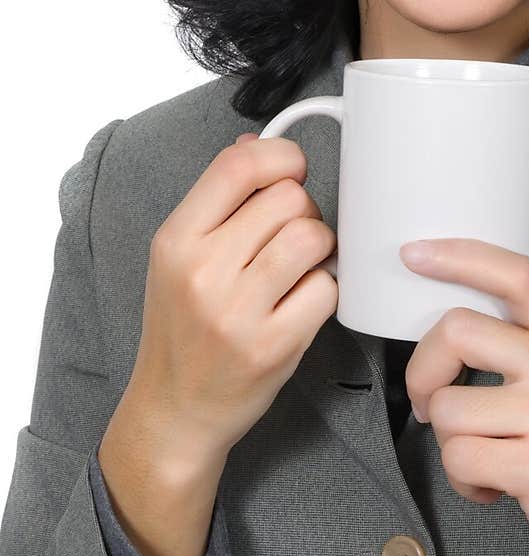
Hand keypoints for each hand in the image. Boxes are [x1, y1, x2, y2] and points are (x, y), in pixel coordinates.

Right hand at [128, 131, 338, 464]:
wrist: (175, 412)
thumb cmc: (182, 330)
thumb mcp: (178, 258)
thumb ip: (218, 200)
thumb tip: (257, 143)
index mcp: (175, 240)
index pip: (240, 164)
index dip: (282, 157)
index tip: (291, 171)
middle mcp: (202, 271)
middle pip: (289, 198)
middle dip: (302, 211)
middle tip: (288, 238)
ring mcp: (238, 311)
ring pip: (314, 237)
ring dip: (319, 249)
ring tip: (298, 268)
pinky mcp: (273, 345)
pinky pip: (327, 288)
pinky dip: (323, 291)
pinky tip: (300, 303)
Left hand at [400, 238, 528, 555]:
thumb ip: (518, 349)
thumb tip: (443, 327)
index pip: (517, 275)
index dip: (460, 256)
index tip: (415, 254)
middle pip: (458, 329)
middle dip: (423, 373)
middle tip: (432, 406)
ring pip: (449, 408)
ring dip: (450, 444)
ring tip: (484, 459)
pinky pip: (459, 459)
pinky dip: (462, 482)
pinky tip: (492, 488)